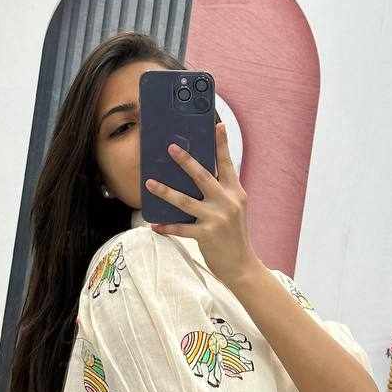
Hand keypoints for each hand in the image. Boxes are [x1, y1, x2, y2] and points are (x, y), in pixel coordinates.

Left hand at [145, 122, 258, 287]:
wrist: (242, 266)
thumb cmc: (235, 236)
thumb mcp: (235, 210)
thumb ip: (222, 193)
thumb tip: (200, 177)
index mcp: (236, 193)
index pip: (228, 164)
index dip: (222, 144)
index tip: (218, 126)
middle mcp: (227, 202)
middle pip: (203, 176)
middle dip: (186, 161)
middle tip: (171, 147)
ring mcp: (216, 219)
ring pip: (185, 201)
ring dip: (165, 191)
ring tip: (149, 183)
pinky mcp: (206, 235)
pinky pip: (181, 228)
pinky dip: (166, 227)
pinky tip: (154, 225)